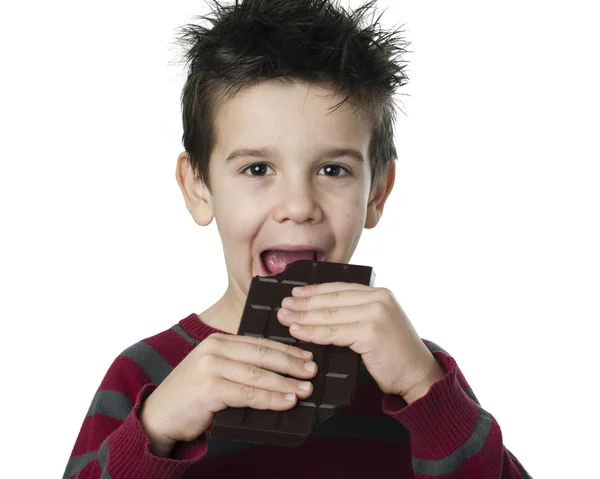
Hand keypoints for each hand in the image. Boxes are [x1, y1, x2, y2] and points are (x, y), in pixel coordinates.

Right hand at [139, 333, 317, 456]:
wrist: (158, 415)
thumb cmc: (191, 395)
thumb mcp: (214, 371)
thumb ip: (239, 366)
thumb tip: (278, 372)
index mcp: (218, 341)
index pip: (259, 342)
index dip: (286, 350)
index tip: (306, 357)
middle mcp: (214, 349)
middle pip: (262, 354)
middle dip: (291, 363)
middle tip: (312, 372)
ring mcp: (210, 367)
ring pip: (258, 374)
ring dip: (285, 383)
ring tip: (305, 390)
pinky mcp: (209, 389)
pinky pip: (247, 394)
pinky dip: (270, 399)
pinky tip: (286, 402)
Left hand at [277, 282, 443, 399]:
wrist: (419, 376)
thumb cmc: (395, 354)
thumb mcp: (377, 324)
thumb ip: (356, 313)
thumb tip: (319, 310)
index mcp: (380, 293)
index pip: (339, 289)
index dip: (314, 291)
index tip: (294, 294)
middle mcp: (379, 298)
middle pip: (331, 299)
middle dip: (303, 303)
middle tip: (283, 306)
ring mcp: (376, 314)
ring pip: (329, 315)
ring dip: (303, 317)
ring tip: (284, 318)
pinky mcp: (370, 332)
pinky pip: (333, 332)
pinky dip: (313, 332)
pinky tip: (297, 332)